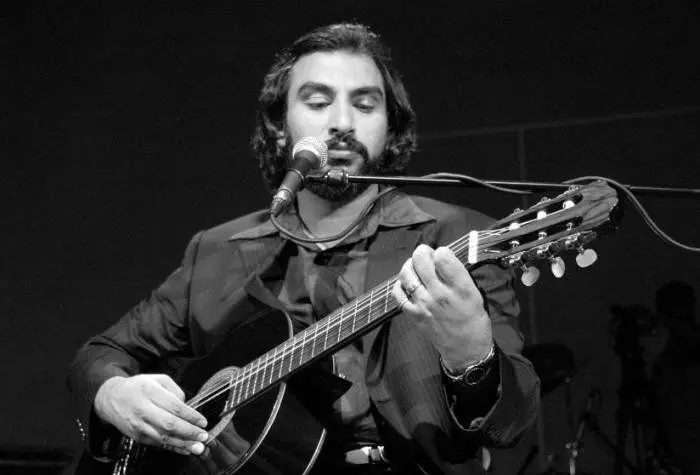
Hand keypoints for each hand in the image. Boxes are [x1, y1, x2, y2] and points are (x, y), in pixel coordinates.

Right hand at [94, 374, 208, 455]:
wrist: (111, 398)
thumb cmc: (139, 387)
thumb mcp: (158, 379)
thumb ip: (175, 390)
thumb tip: (187, 406)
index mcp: (150, 392)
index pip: (174, 406)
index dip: (191, 416)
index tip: (203, 422)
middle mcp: (143, 409)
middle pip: (169, 424)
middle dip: (189, 432)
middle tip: (204, 437)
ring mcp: (138, 424)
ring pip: (163, 437)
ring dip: (182, 444)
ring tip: (198, 448)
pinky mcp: (136, 435)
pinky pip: (157, 443)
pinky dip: (172, 447)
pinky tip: (184, 449)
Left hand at [392, 244, 492, 367]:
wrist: (466, 350)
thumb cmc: (474, 321)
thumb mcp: (475, 294)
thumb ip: (458, 276)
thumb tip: (442, 259)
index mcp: (460, 288)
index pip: (442, 257)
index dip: (441, 251)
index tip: (443, 256)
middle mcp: (440, 294)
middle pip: (420, 260)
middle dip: (422, 252)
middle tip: (426, 255)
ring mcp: (424, 304)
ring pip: (406, 273)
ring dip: (410, 265)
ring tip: (416, 267)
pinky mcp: (413, 314)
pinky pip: (398, 294)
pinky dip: (400, 284)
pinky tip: (407, 283)